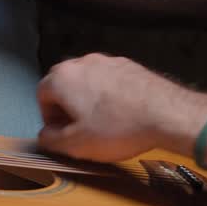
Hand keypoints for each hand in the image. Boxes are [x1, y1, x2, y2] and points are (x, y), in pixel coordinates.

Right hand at [36, 53, 206, 162]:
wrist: (165, 113)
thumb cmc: (117, 128)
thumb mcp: (76, 145)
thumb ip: (51, 140)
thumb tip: (44, 136)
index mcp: (62, 78)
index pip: (42, 95)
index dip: (48, 117)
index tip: (60, 133)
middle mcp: (82, 62)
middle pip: (64, 84)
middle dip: (67, 106)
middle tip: (78, 128)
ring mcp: (108, 60)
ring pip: (88, 81)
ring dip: (88, 100)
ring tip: (102, 123)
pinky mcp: (129, 65)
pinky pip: (110, 80)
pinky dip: (109, 95)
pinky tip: (121, 114)